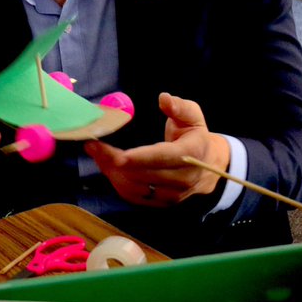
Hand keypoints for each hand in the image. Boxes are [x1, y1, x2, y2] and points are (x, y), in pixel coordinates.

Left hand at [85, 93, 231, 207]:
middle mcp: (183, 178)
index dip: (140, 158)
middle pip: (143, 174)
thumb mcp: (193, 116)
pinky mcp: (162, 203)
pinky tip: (106, 167)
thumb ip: (179, 107)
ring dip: (112, 172)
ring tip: (96, 154)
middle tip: (92, 146)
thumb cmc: (194, 135)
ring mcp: (173, 194)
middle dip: (114, 161)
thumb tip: (163, 98)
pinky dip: (117, 183)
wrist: (209, 166)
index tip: (118, 155)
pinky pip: (134, 196)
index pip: (163, 157)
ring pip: (135, 187)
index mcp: (191, 153)